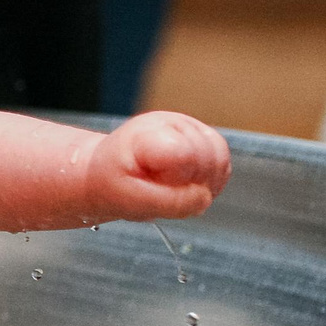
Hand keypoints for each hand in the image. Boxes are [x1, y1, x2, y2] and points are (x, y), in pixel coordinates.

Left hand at [86, 112, 230, 220]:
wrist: (104, 171)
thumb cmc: (110, 182)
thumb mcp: (128, 198)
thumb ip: (169, 202)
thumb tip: (204, 199)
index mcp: (150, 133)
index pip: (186, 155)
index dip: (179, 180)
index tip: (155, 184)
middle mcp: (174, 123)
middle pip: (208, 159)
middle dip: (192, 184)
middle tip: (162, 189)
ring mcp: (191, 129)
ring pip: (220, 160)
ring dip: (204, 184)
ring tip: (174, 189)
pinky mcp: (202, 141)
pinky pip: (222, 165)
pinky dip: (209, 182)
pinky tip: (187, 187)